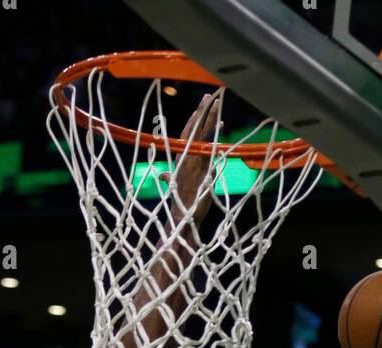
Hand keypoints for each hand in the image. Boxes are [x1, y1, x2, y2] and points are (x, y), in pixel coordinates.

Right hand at [171, 90, 222, 228]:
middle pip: (194, 128)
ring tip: (217, 102)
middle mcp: (186, 156)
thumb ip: (169, 178)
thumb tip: (161, 175)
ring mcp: (195, 160)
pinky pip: (209, 146)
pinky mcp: (203, 167)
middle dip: (202, 111)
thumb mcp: (173, 186)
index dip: (193, 121)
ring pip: (203, 133)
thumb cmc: (180, 203)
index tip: (200, 109)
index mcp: (180, 159)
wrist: (183, 217)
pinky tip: (220, 124)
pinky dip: (214, 134)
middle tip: (210, 96)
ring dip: (210, 116)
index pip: (186, 134)